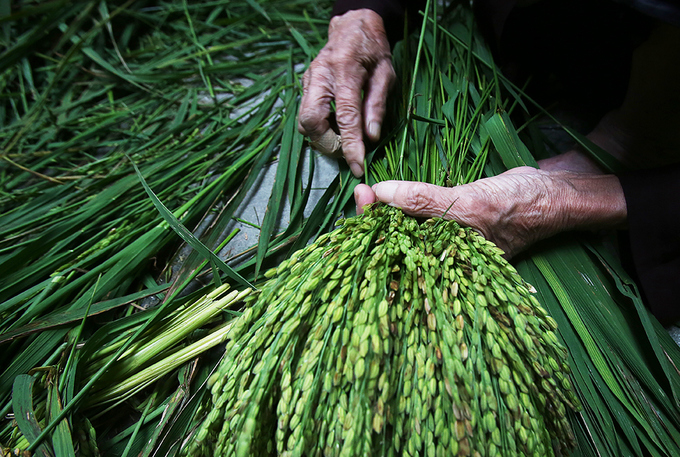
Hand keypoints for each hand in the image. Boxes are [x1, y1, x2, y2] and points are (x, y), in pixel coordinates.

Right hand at [298, 9, 394, 176]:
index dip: (350, 145)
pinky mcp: (304, 85)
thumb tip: (371, 137)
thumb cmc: (373, 50)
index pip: (345, 116)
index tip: (358, 167)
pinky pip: (306, 114)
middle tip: (347, 150)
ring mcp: (308, 80)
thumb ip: (377, 105)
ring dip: (321, 137)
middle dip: (327, 143)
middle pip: (310, 121)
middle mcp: (320, 76)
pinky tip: (335, 126)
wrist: (352, 25)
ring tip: (343, 139)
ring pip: (303, 121)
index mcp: (345, 70)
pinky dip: (320, 127)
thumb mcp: (386, 74)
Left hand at [354, 167, 626, 257]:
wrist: (555, 192)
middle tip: (358, 194)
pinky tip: (388, 195)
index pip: (399, 261)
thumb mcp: (467, 204)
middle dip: (375, 224)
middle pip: (399, 244)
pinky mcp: (453, 220)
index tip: (357, 207)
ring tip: (365, 194)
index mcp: (446, 266)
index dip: (374, 239)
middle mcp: (444, 257)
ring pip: (408, 229)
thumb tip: (380, 192)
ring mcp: (449, 239)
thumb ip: (425, 201)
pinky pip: (423, 215)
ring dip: (388, 212)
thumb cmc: (517, 205)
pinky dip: (406, 204)